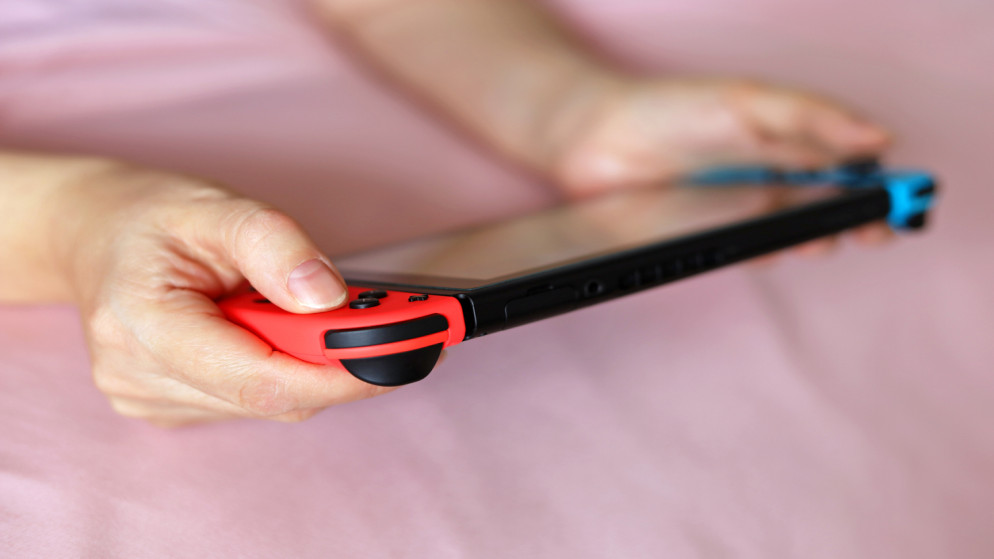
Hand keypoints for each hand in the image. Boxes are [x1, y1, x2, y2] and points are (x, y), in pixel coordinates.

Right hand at [58, 163, 393, 425]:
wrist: (94, 233)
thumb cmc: (149, 216)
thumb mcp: (215, 206)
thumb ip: (276, 246)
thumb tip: (330, 297)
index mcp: (142, 326)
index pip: (262, 379)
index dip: (342, 372)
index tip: (406, 348)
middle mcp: (139, 377)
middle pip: (273, 395)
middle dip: (342, 363)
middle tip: (402, 325)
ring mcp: (150, 399)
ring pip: (269, 402)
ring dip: (314, 364)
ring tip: (336, 315)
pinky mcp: (169, 406)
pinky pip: (251, 399)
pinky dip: (285, 368)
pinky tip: (283, 330)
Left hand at [549, 77, 895, 252]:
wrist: (593, 140)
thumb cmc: (669, 110)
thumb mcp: (747, 104)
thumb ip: (810, 120)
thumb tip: (877, 138)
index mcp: (784, 137)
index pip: (847, 162)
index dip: (877, 182)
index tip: (900, 200)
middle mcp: (767, 174)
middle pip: (826, 203)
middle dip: (854, 218)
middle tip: (873, 232)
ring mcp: (738, 207)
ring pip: (791, 231)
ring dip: (813, 238)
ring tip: (822, 240)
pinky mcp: (708, 236)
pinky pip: (749, 250)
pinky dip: (766, 252)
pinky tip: (775, 250)